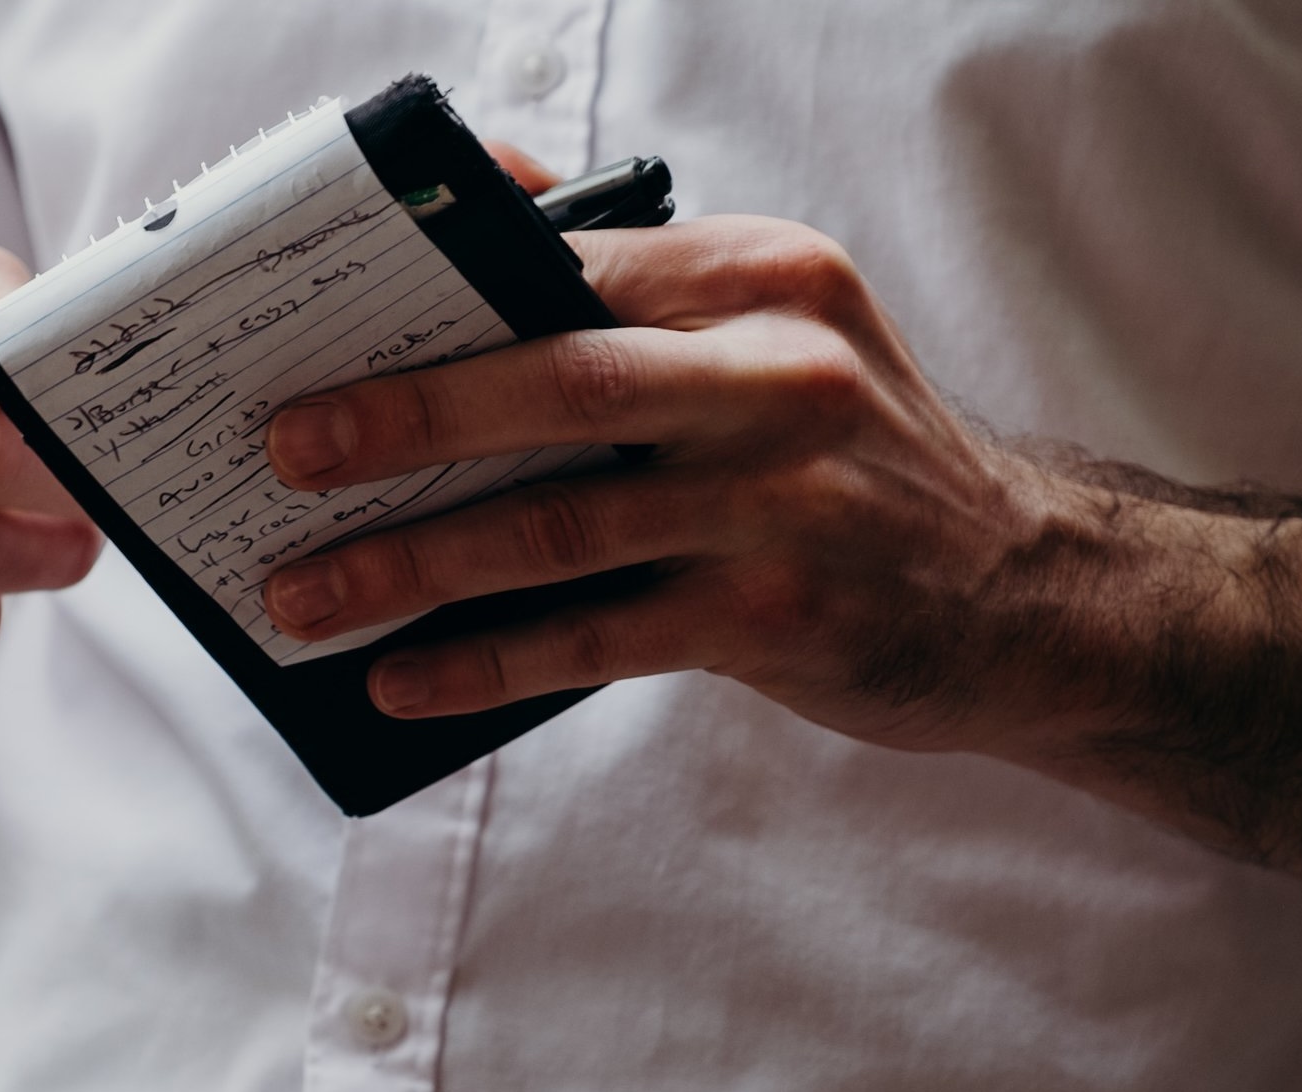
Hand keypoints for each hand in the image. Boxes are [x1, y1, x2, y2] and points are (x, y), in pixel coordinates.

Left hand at [258, 215, 1071, 749]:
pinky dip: (486, 662)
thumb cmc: (857, 460)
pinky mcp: (776, 620)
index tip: (310, 333)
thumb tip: (485, 201)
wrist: (1022, 592)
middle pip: (554, 383)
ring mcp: (783, 502)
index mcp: (760, 279)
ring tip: (305, 597)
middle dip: (400, 419)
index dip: (427, 298)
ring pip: (558, 526)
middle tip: (278, 453)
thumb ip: (638, 283)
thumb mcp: (778, 333)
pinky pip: (595, 639)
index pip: (566, 266)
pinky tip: (402, 681)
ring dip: (411, 566)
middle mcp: (778, 374)